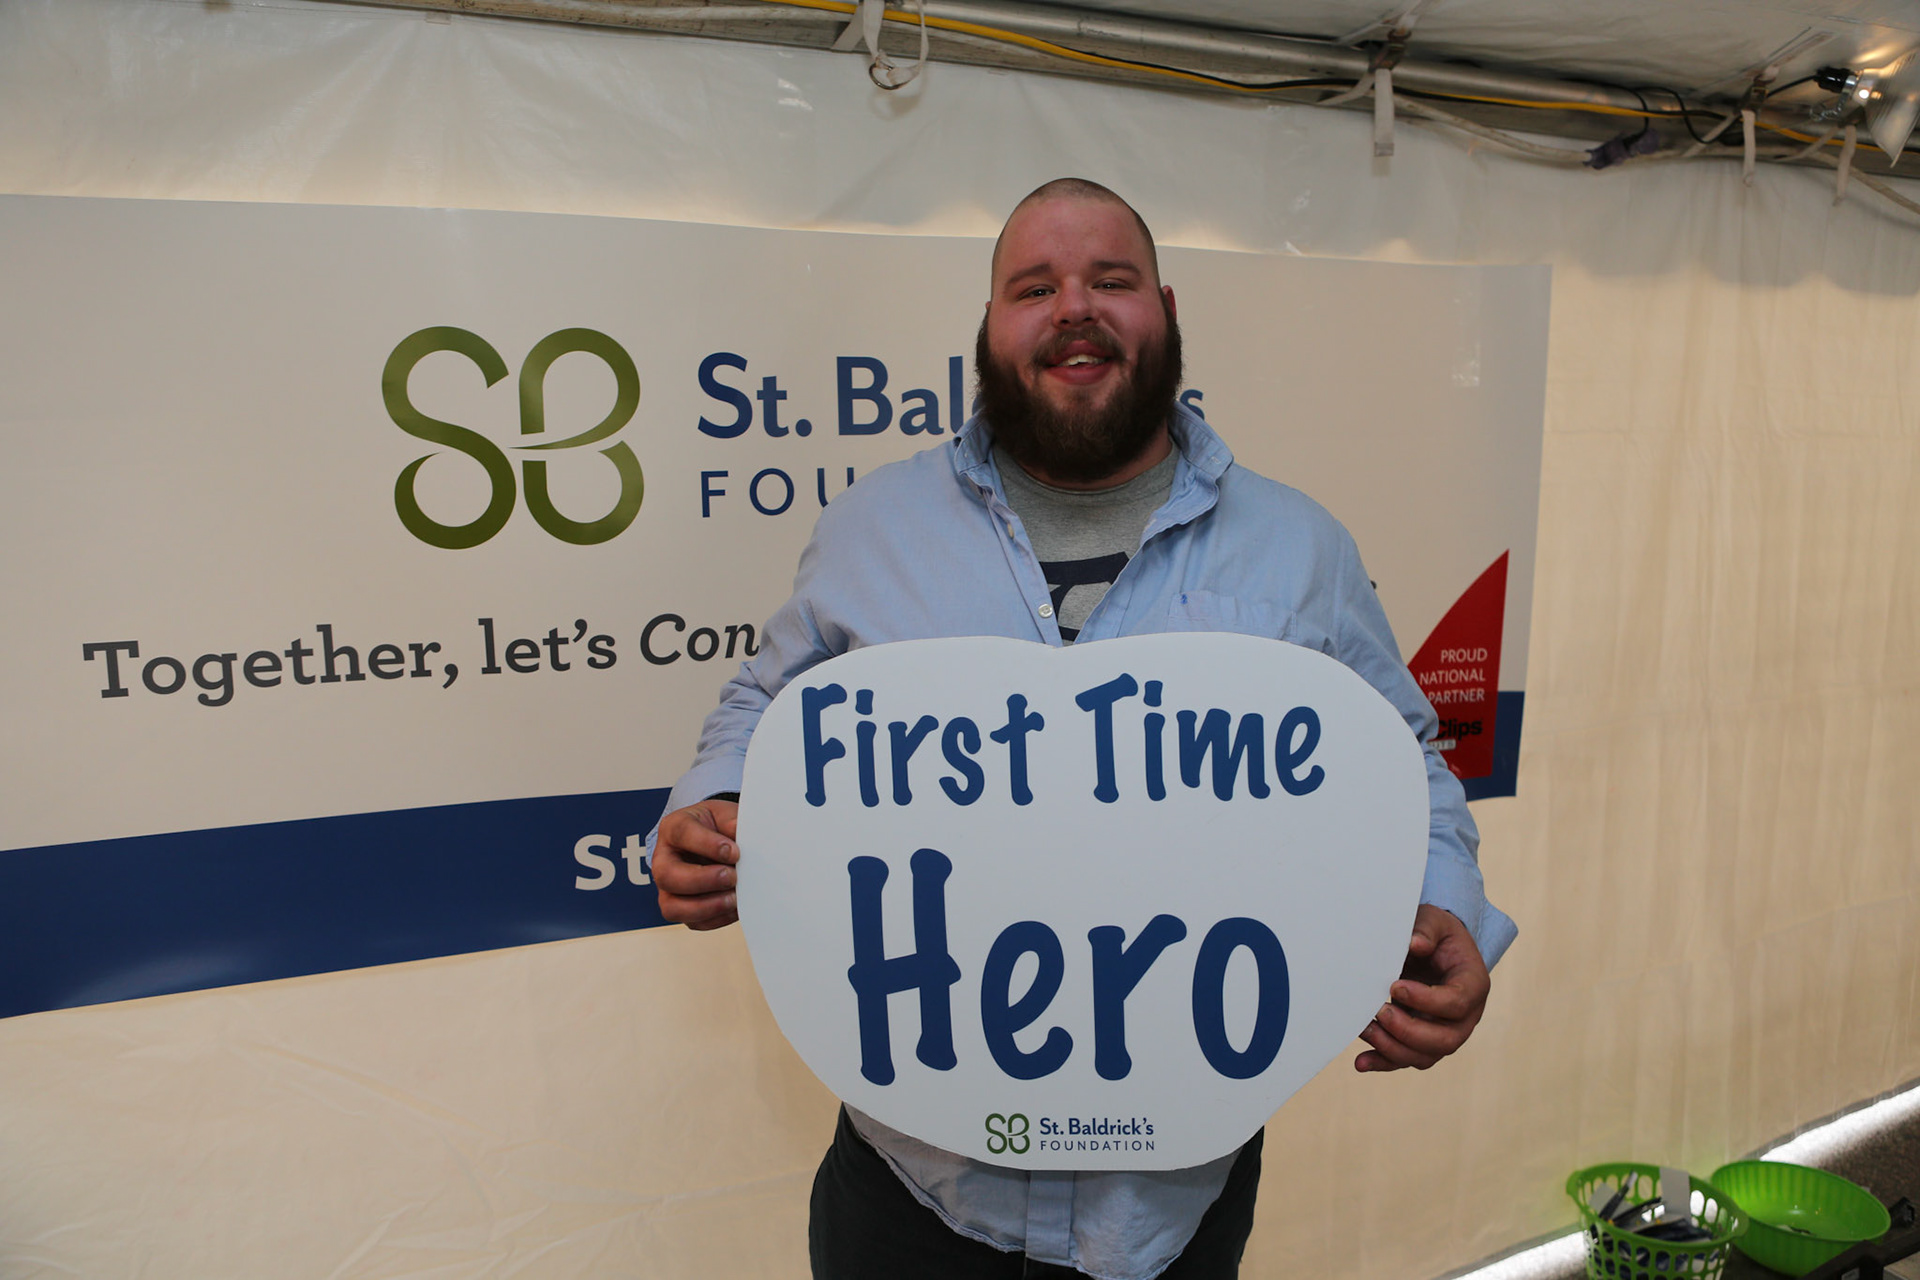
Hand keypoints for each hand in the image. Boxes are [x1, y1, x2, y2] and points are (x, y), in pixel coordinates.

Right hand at [653, 799, 739, 930]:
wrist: (717, 842)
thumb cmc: (716, 827)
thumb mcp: (725, 814)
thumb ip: (732, 821)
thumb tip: (739, 831)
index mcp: (673, 828)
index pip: (681, 833)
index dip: (707, 844)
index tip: (733, 852)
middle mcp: (664, 859)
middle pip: (667, 875)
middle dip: (702, 880)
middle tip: (731, 876)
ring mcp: (669, 888)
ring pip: (672, 907)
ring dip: (706, 907)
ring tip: (733, 899)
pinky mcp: (682, 908)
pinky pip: (693, 922)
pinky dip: (716, 919)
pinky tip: (734, 907)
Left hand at [1355, 903, 1489, 1071]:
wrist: (1436, 949)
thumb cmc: (1437, 935)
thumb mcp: (1435, 921)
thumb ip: (1426, 929)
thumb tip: (1414, 944)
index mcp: (1473, 984)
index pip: (1457, 1003)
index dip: (1426, 1000)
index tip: (1395, 987)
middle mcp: (1465, 1016)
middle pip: (1445, 1040)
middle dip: (1408, 1031)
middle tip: (1379, 1012)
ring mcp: (1445, 1032)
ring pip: (1425, 1056)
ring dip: (1392, 1048)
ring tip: (1365, 1029)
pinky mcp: (1424, 1042)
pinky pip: (1407, 1060)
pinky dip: (1383, 1062)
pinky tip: (1361, 1061)